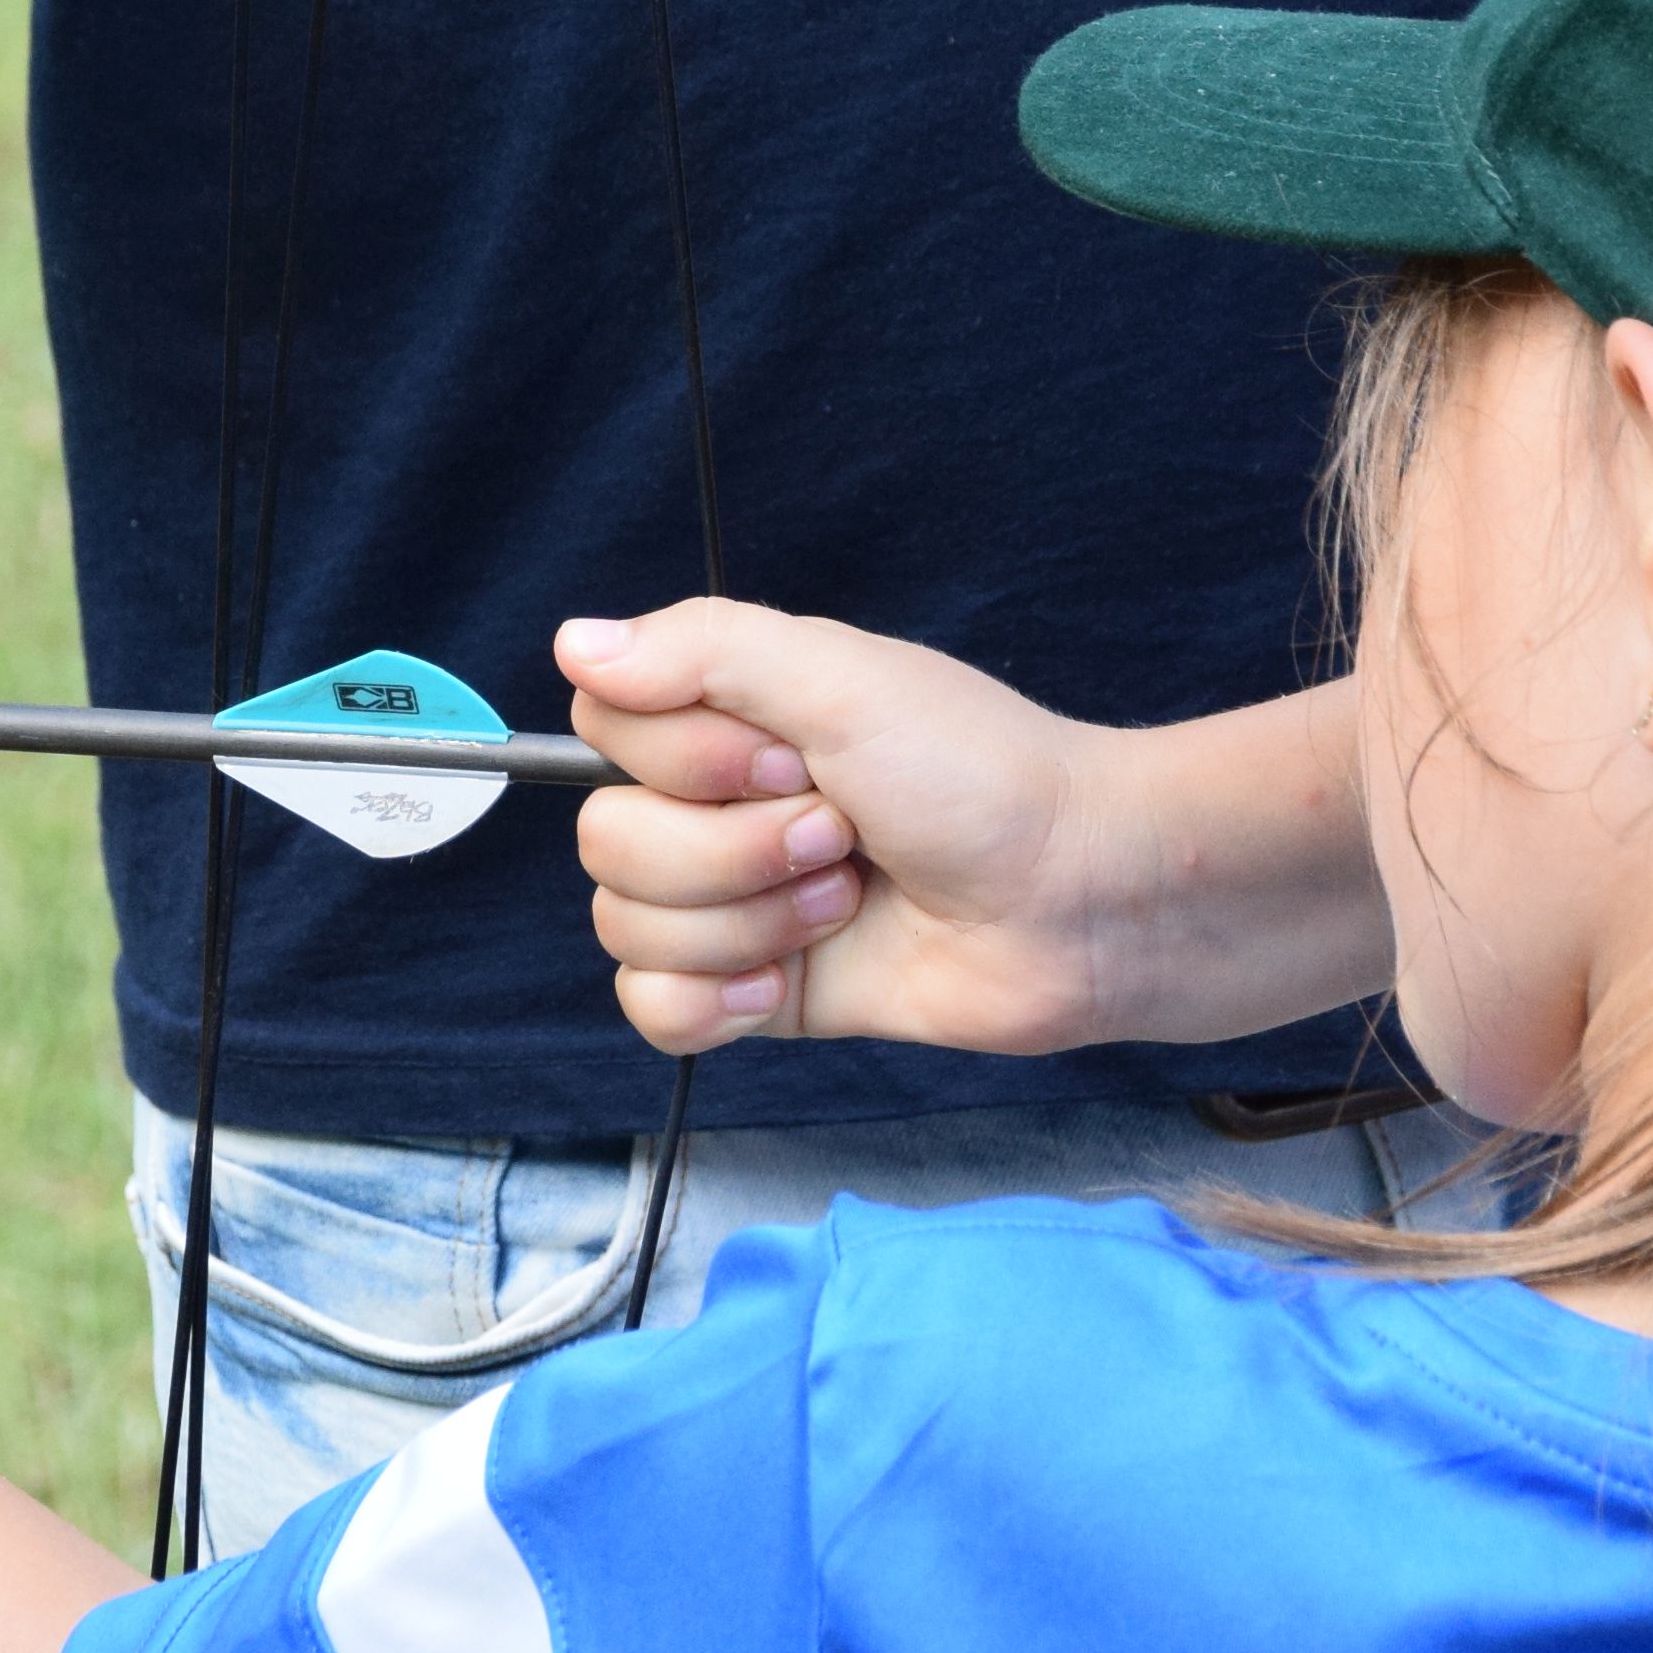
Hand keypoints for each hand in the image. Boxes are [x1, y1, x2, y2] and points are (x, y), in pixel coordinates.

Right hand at [557, 604, 1388, 1060]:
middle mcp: (723, 808)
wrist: (1082, 903)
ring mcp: (739, 905)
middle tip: (842, 837)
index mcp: (733, 719)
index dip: (680, 756)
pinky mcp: (763, 996)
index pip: (602, 728)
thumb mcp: (842, 680)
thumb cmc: (986, 779)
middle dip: (728, 853)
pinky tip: (783, 987)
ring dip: (743, 925)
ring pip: (628, 928)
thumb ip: (703, 650)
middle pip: (607, 842)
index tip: (784, 754)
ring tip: (847, 902)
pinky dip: (708, 1005)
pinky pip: (653, 1012)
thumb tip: (571, 640)